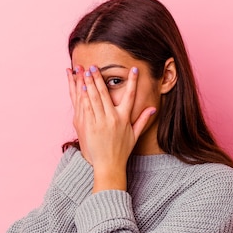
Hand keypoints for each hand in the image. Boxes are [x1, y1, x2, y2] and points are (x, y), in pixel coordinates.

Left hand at [66, 65, 155, 190]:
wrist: (108, 166)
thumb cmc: (121, 151)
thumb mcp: (134, 135)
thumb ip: (142, 120)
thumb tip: (153, 109)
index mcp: (123, 119)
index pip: (130, 96)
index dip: (133, 82)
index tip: (134, 70)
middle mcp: (111, 119)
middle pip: (104, 94)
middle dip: (99, 78)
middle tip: (94, 66)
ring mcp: (99, 122)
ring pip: (92, 98)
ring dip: (88, 83)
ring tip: (84, 71)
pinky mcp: (88, 127)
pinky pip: (84, 107)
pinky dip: (81, 96)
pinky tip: (80, 86)